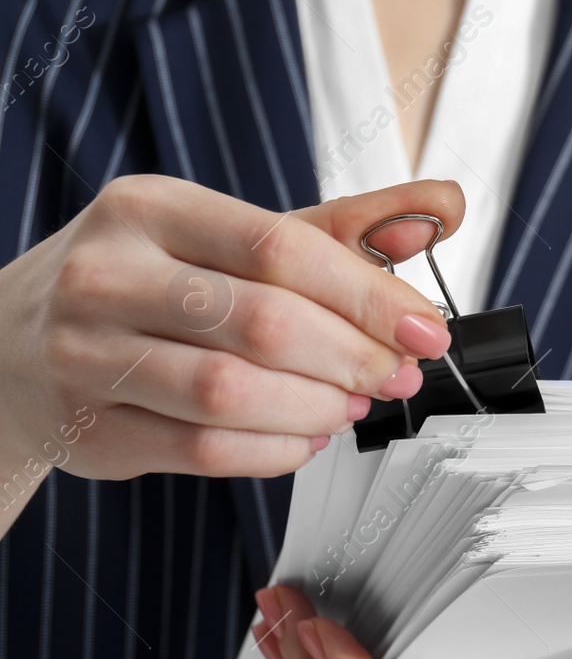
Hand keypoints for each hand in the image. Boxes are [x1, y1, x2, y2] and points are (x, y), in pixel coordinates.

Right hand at [0, 175, 464, 498]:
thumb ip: (340, 229)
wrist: (10, 349)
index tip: (427, 330)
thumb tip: (442, 206)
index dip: (369, 296)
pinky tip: (303, 438)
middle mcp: (107, 275)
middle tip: (396, 376)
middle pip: (263, 324)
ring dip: (317, 409)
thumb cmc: (147, 284)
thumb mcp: (230, 238)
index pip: (280, 248)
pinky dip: (276, 452)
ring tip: (350, 405)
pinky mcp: (91, 428)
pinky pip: (206, 451)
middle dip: (353, 359)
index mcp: (149, 209)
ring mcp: (87, 354)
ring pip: (234, 394)